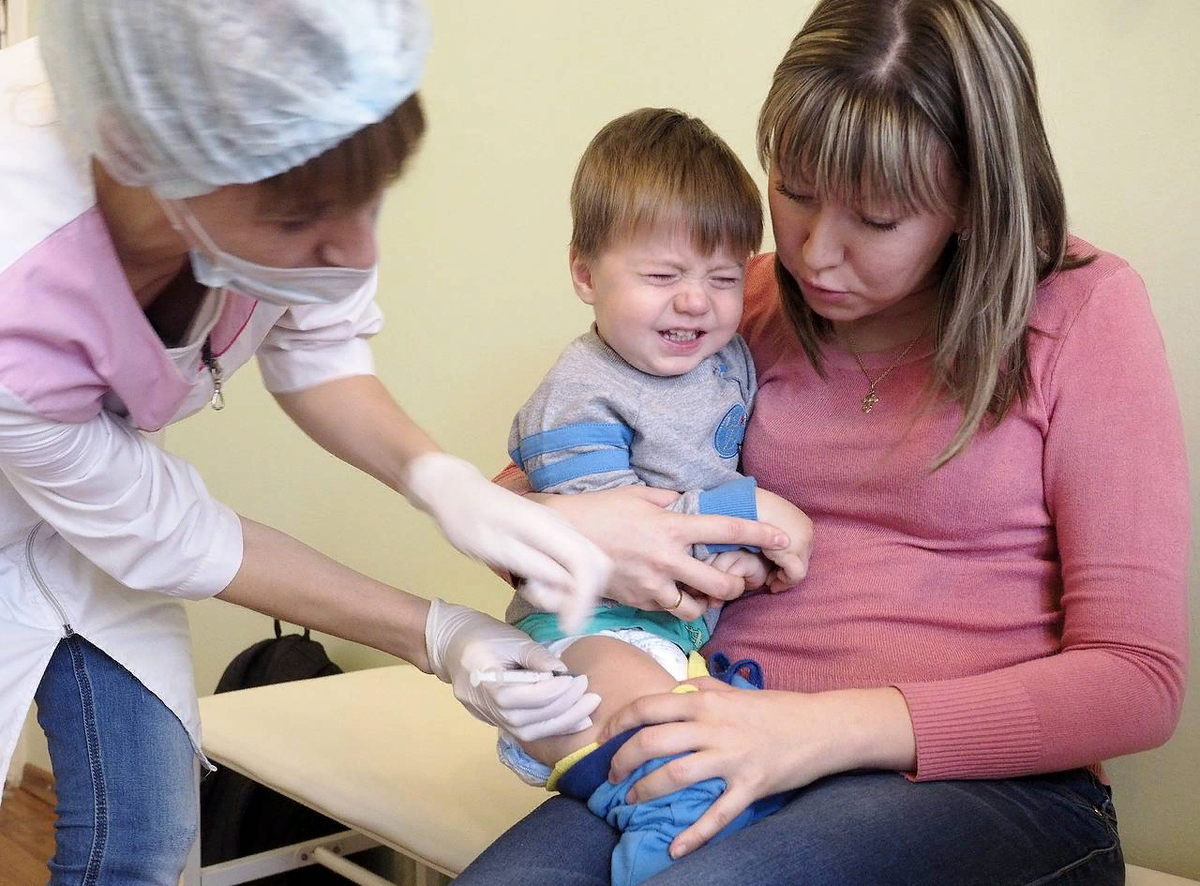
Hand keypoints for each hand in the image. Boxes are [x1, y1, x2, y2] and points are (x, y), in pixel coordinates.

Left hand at [404, 453, 610, 632]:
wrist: (456, 492)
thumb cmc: (466, 520)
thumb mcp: (491, 548)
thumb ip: (531, 564)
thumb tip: (565, 583)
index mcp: (546, 527)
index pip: (585, 564)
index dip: (583, 599)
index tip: (566, 626)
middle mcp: (562, 525)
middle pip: (598, 564)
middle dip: (580, 595)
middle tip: (540, 600)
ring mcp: (561, 528)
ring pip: (588, 564)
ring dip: (569, 589)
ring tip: (531, 589)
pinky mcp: (555, 535)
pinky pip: (573, 562)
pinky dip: (562, 581)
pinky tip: (534, 582)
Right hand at [424, 598, 600, 740]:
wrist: (452, 643)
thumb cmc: (482, 634)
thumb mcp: (511, 638)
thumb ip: (537, 656)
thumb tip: (563, 672)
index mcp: (480, 679)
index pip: (518, 696)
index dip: (550, 691)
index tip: (575, 680)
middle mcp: (482, 705)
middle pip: (525, 720)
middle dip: (563, 709)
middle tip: (590, 695)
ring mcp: (486, 717)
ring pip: (526, 732)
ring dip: (561, 723)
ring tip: (588, 709)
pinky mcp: (495, 721)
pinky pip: (525, 732)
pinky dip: (551, 728)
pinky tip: (575, 721)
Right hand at [535, 486, 791, 621]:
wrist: (561, 539)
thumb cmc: (599, 510)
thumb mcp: (639, 495)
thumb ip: (670, 501)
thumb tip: (690, 502)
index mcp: (672, 526)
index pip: (727, 529)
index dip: (760, 533)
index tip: (784, 538)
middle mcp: (667, 558)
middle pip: (721, 585)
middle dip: (736, 586)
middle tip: (735, 580)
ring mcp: (653, 584)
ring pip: (697, 608)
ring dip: (705, 602)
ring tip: (702, 592)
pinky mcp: (638, 601)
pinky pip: (668, 609)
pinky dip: (676, 604)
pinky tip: (671, 593)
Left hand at [598, 682, 915, 857]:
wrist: (823, 726)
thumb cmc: (778, 708)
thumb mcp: (737, 692)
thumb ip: (705, 690)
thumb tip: (681, 689)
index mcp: (706, 703)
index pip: (648, 706)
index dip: (619, 720)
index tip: (604, 735)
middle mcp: (713, 728)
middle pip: (652, 741)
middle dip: (623, 760)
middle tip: (612, 774)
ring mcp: (731, 758)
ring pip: (675, 774)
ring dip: (646, 791)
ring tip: (631, 801)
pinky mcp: (750, 786)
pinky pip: (718, 814)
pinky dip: (695, 834)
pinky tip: (675, 848)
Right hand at [753, 489, 813, 591]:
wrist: (745, 506)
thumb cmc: (750, 513)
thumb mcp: (768, 524)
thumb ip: (774, 537)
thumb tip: (772, 554)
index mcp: (802, 523)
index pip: (801, 550)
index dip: (787, 563)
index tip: (772, 572)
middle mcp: (807, 532)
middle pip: (802, 560)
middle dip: (786, 572)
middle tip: (769, 579)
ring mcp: (803, 542)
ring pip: (800, 570)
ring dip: (784, 579)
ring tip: (769, 583)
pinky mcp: (794, 552)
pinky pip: (795, 577)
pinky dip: (783, 582)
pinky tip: (770, 584)